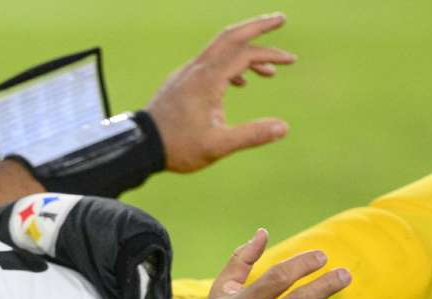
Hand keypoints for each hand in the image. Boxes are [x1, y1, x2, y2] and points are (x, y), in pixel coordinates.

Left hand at [145, 13, 296, 172]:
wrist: (140, 145)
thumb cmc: (177, 146)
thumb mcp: (217, 145)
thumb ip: (251, 135)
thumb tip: (284, 127)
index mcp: (207, 79)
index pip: (245, 54)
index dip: (271, 54)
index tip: (292, 61)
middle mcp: (196, 69)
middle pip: (230, 35)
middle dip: (257, 26)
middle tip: (281, 19)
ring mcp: (187, 73)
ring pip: (220, 48)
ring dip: (245, 51)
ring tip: (269, 71)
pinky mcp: (181, 81)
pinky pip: (210, 62)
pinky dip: (229, 65)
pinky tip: (240, 84)